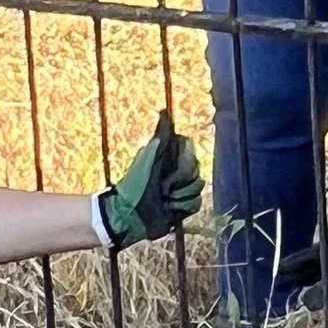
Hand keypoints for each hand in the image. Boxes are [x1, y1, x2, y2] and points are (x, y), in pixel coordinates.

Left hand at [94, 108, 203, 245]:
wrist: (129, 214)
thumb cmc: (135, 184)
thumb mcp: (147, 158)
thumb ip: (159, 138)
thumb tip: (164, 112)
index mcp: (169, 159)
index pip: (191, 155)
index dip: (186, 162)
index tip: (174, 168)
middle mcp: (177, 174)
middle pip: (196, 172)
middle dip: (183, 181)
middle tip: (166, 187)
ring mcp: (180, 191)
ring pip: (198, 189)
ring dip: (182, 195)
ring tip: (166, 199)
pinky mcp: (183, 208)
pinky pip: (196, 204)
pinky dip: (184, 207)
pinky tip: (170, 208)